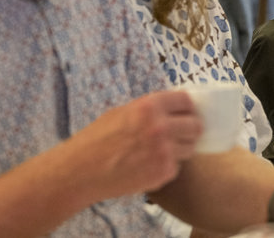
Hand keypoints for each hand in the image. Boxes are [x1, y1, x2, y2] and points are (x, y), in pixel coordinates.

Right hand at [67, 90, 201, 200]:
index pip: (187, 101)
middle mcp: (161, 127)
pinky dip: (166, 167)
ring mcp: (164, 151)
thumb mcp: (123, 112)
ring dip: (179, 149)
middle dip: (188, 130)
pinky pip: (177, 166)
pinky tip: (147, 166)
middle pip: (195, 125)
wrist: (78, 172)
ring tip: (157, 152)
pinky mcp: (163, 172)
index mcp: (150, 106)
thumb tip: (176, 107)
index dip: (186, 108)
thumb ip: (151, 109)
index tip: (184, 114)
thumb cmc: (96, 140)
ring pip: (190, 147)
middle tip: (177, 135)